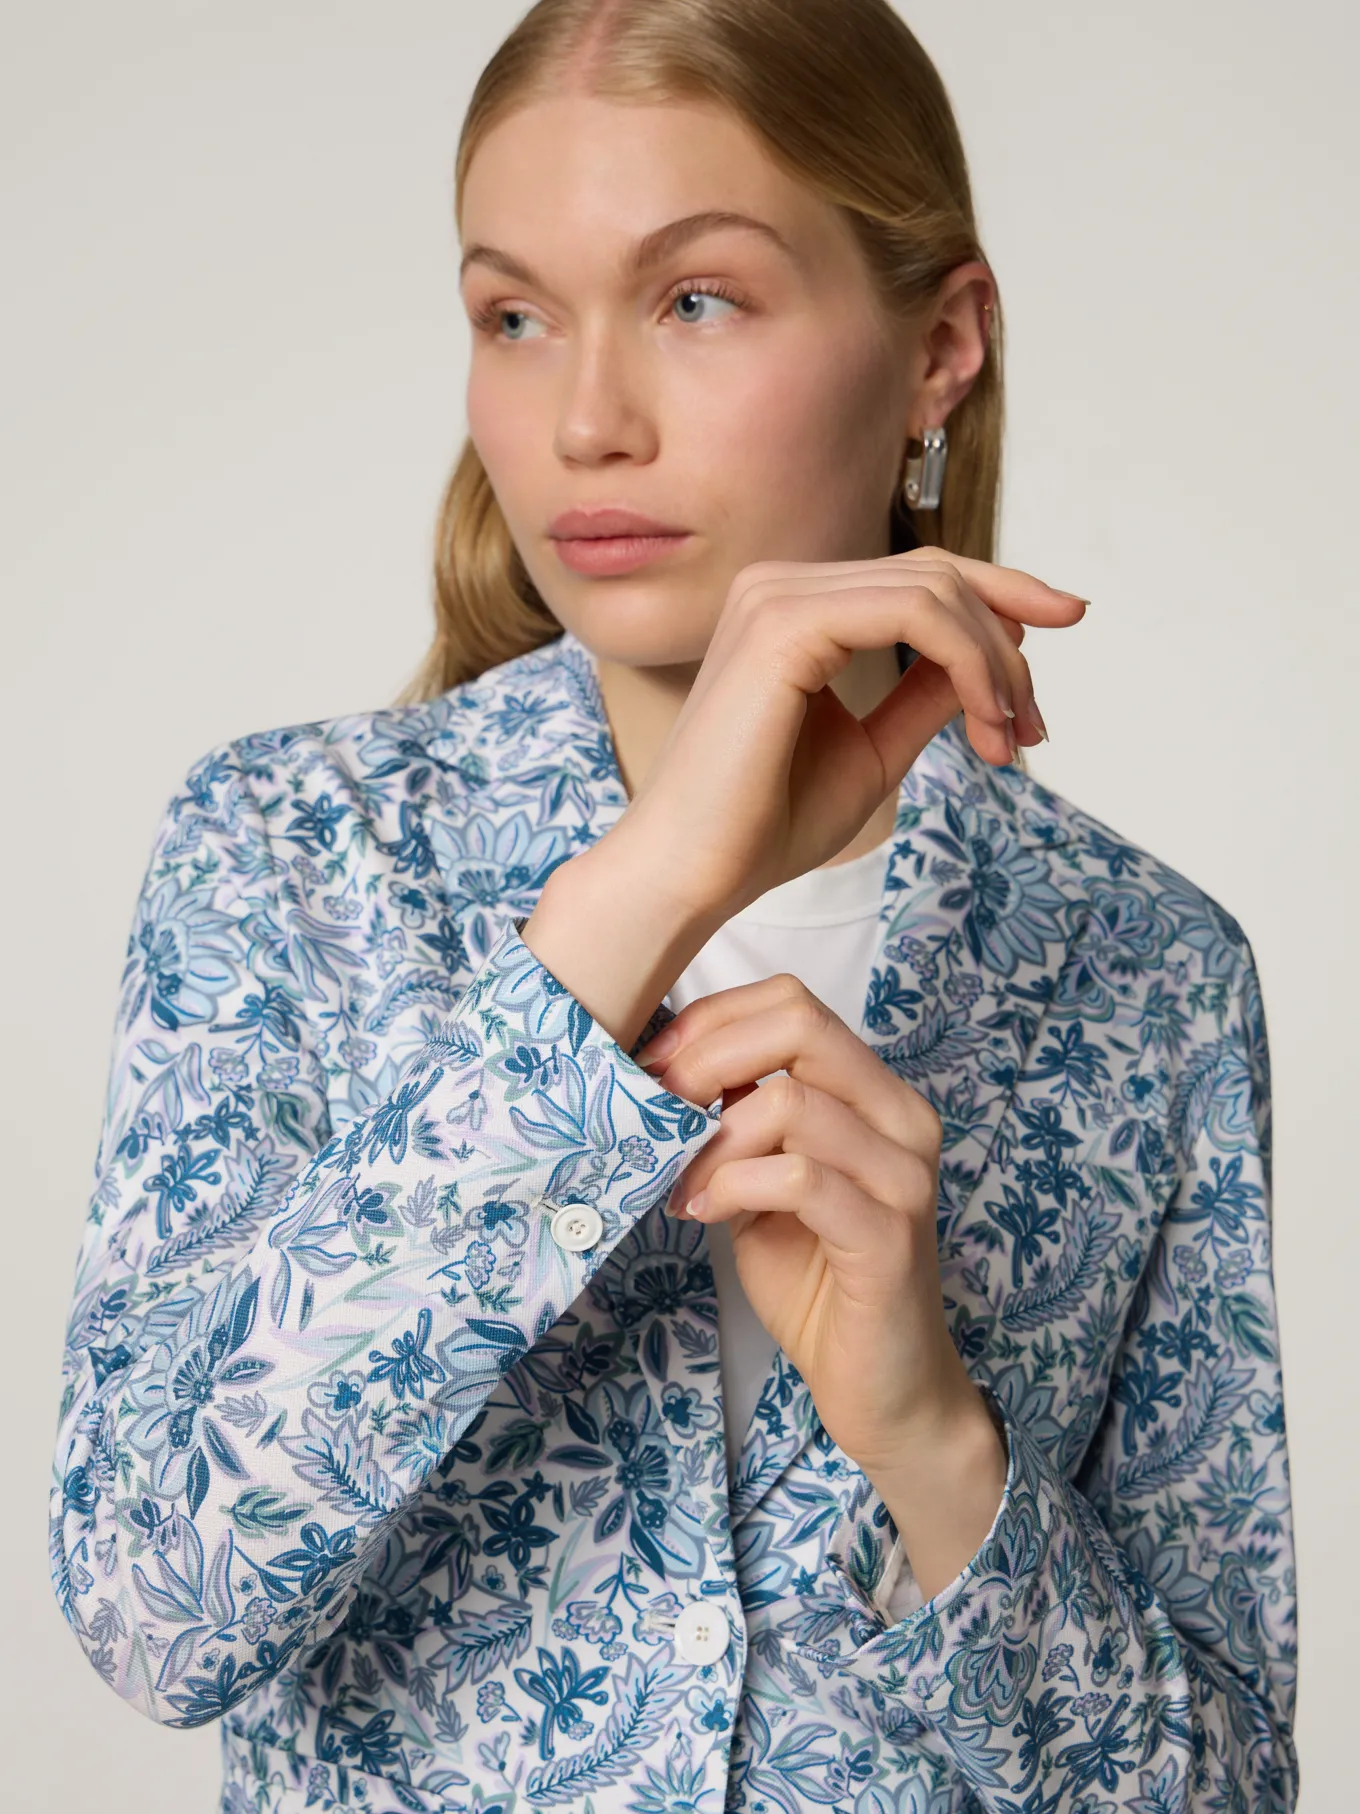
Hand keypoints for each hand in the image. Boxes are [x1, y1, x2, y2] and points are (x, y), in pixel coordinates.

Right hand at [617, 547, 1085, 922]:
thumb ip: (924, 697)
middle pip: (938, 574)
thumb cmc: (763, 826)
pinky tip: (984, 719)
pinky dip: (968, 661)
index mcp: (791, 609)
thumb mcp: (872, 751)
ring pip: (935, 589)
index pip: (919, 576)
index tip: (1064, 630)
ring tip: (1009, 737)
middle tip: (1032, 728)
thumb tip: (990, 658)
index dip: (1002, 596)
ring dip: (994, 662)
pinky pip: (914, 613)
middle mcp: (779, 587)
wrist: (695, 873)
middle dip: (1008, 644)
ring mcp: (777, 597)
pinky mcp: (784, 624)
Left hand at [636, 973, 1007, 1596]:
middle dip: (705, 1058)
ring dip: (711, 1142)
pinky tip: (706, 1214)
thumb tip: (664, 1065)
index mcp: (875, 1094)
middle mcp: (902, 1118)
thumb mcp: (761, 1179)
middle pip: (799, 1024)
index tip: (655, 1068)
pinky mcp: (889, 1234)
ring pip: (789, 1100)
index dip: (711, 1021)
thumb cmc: (815, 1278)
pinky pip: (798, 1177)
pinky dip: (733, 1186)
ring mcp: (903, 1174)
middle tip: (658, 1110)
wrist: (880, 1384)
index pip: (792, 1002)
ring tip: (684, 1186)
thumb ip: (735, 1118)